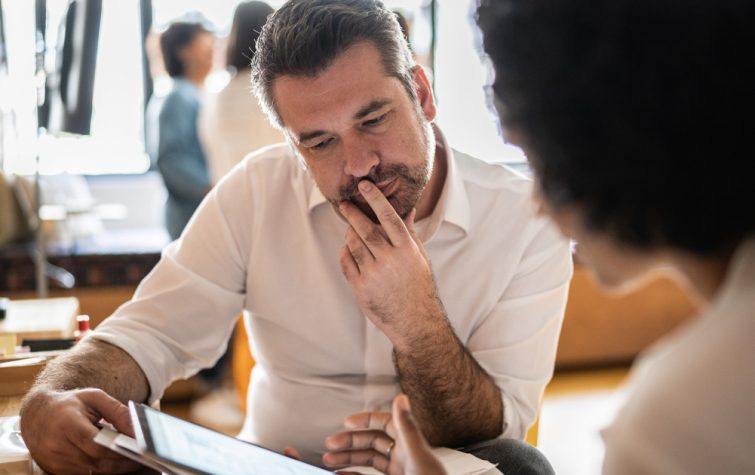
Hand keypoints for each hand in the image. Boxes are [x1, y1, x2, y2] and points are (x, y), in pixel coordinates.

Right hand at [19, 388, 140, 473]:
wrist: (38, 414)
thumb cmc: (69, 404)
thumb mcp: (94, 397)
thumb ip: (117, 411)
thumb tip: (137, 430)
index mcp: (67, 424)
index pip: (97, 445)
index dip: (120, 449)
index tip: (141, 448)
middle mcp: (58, 446)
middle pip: (97, 462)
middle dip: (124, 461)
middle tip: (145, 457)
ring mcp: (55, 462)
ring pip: (93, 471)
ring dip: (116, 468)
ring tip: (135, 459)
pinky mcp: (56, 471)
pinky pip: (86, 474)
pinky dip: (103, 469)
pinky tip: (117, 462)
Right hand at [324, 394, 446, 474]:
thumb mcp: (417, 456)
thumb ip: (407, 428)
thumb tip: (401, 398)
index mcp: (410, 445)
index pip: (385, 424)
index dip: (366, 420)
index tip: (347, 422)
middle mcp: (404, 456)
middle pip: (373, 442)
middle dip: (350, 441)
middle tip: (331, 443)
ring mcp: (399, 471)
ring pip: (369, 460)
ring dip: (348, 458)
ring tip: (328, 460)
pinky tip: (341, 474)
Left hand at [339, 180, 442, 343]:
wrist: (415, 322)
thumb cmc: (419, 287)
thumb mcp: (420, 258)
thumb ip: (410, 233)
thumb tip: (408, 209)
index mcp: (406, 250)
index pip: (388, 217)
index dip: (375, 199)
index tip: (364, 186)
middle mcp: (389, 260)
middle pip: (365, 229)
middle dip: (353, 213)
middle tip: (345, 204)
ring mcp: (373, 274)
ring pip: (353, 244)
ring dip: (349, 233)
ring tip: (350, 228)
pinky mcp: (360, 288)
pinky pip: (346, 262)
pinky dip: (345, 252)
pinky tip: (348, 249)